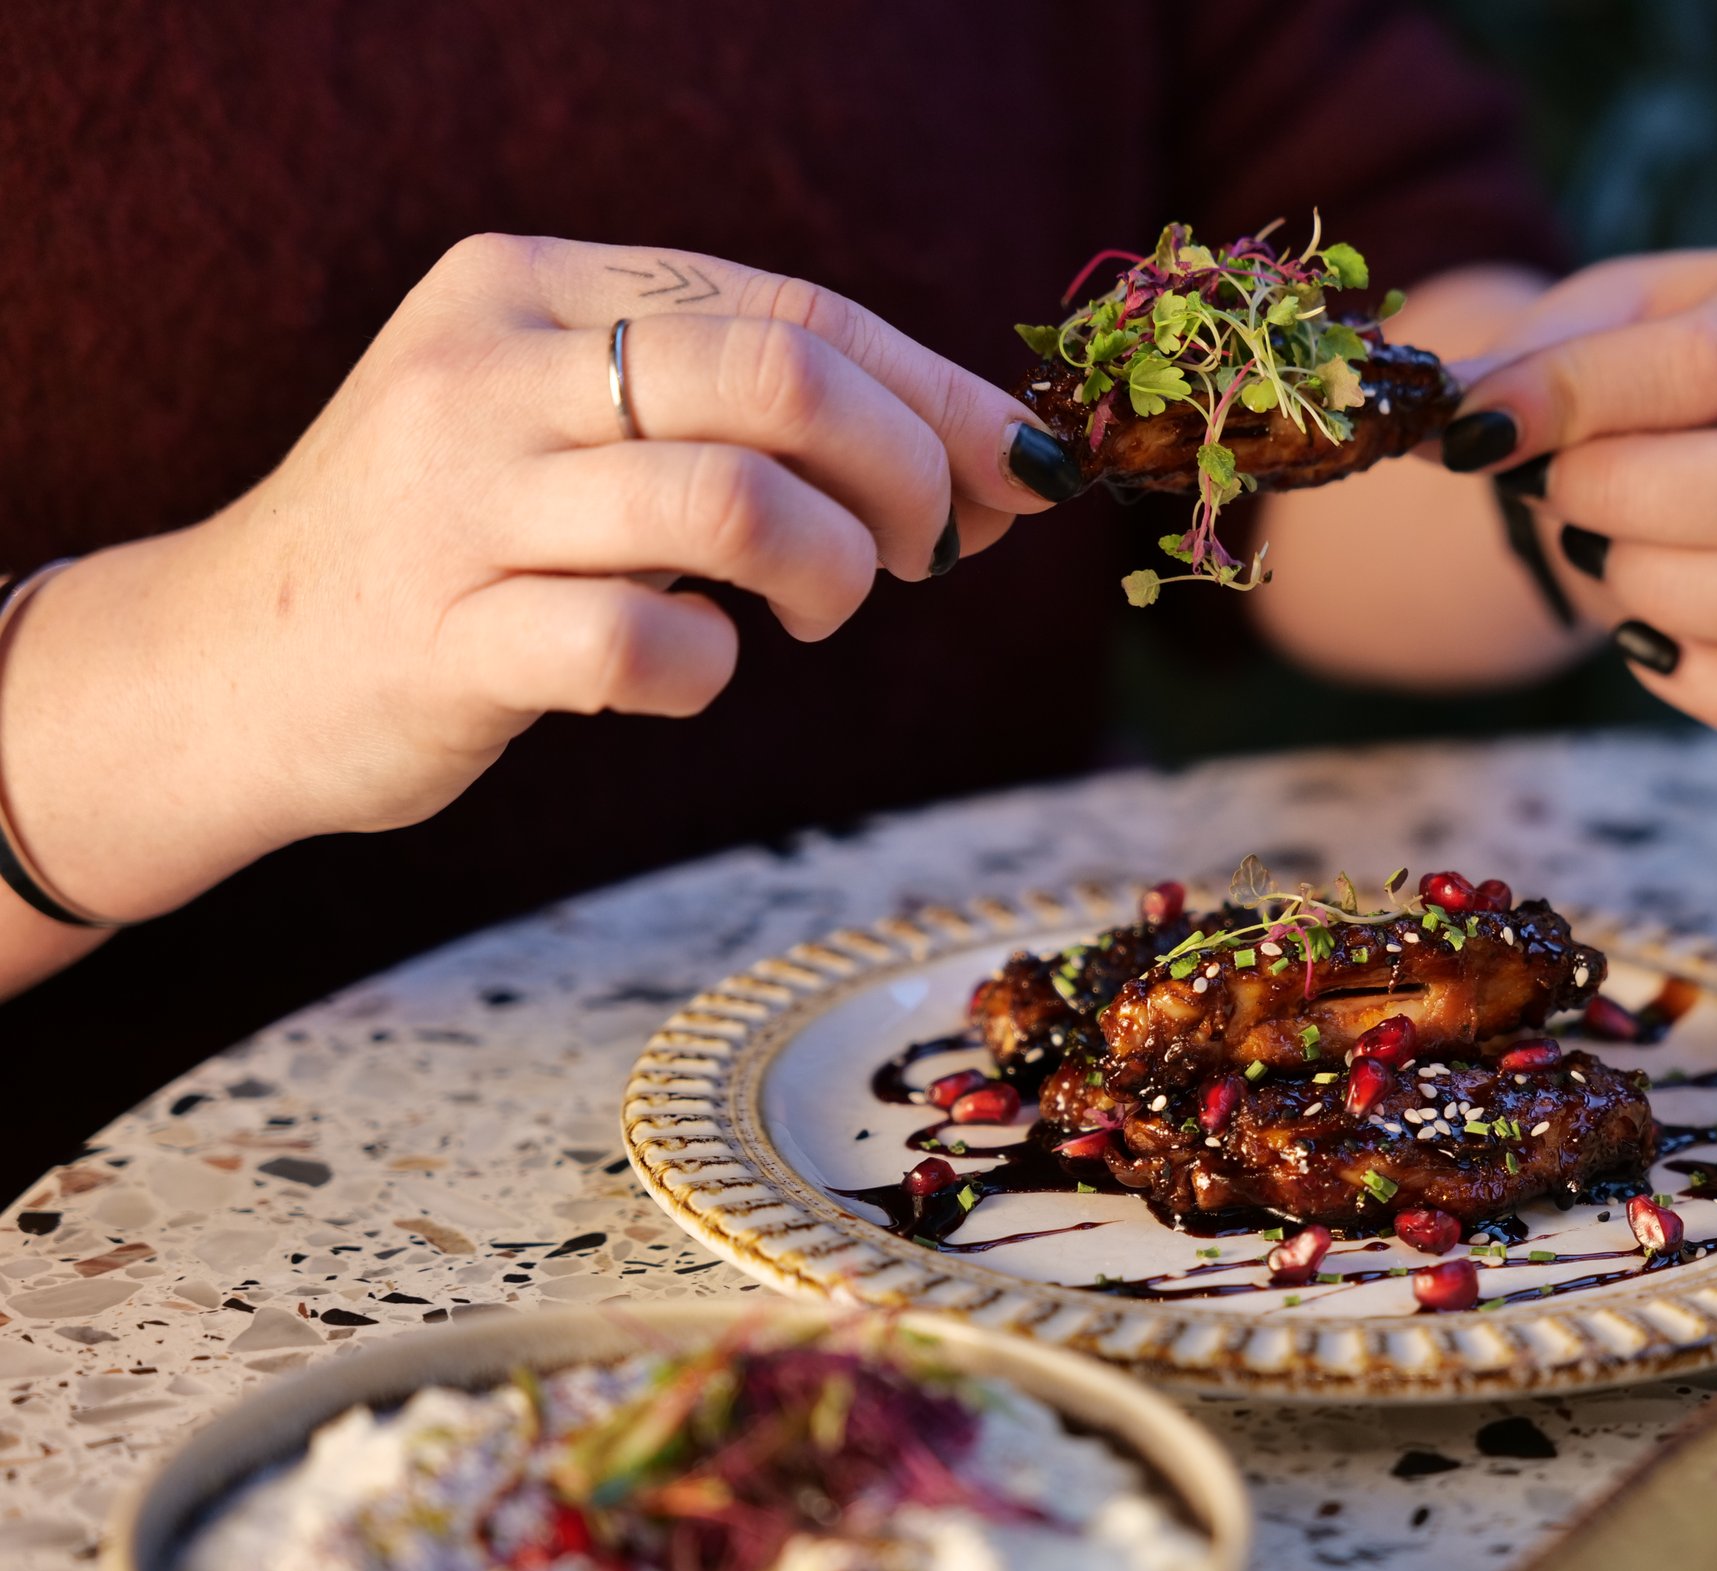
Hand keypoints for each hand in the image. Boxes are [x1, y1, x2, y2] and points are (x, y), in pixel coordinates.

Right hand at [0, 234, 1082, 924]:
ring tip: (817, 610)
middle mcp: (489, 367)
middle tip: (922, 550)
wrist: (228, 664)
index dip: (935, 394)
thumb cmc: (460, 549)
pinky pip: (641, 644)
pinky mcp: (437, 635)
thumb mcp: (578, 439)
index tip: (1021, 469)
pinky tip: (692, 671)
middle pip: (778, 377)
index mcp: (534, 286)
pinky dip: (711, 671)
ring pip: (734, 502)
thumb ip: (748, 426)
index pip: (790, 310)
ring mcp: (456, 500)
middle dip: (904, 471)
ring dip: (830, 571)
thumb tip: (995, 467)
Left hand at [1440, 247, 1716, 737]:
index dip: (1582, 401)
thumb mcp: (1571, 335)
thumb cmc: (1624, 380)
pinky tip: (1644, 643)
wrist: (1657, 449)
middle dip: (1632, 502)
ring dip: (1675, 590)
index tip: (1477, 432)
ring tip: (1599, 554)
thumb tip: (1434, 424)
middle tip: (1553, 492)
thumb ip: (1512, 372)